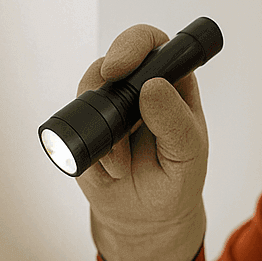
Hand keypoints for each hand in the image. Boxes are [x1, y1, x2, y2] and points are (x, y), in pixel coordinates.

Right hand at [75, 24, 208, 260]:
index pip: (152, 43)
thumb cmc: (177, 179)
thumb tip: (152, 87)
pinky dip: (89, 147)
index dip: (134, 44)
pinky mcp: (85, 126)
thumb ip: (174, 121)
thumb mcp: (187, 153)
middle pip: (114, 57)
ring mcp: (108, 105)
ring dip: (103, 127)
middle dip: (104, 76)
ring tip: (122, 165)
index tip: (120, 69)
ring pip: (89, 89)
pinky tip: (108, 170)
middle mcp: (137, 86)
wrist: (147, 217)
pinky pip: (74, 123)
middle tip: (105, 99)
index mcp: (171, 82)